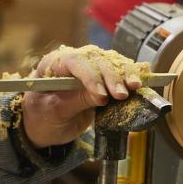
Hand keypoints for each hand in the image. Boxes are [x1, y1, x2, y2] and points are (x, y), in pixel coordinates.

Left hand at [22, 44, 147, 148]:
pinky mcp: (102, 78)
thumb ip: (76, 101)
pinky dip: (131, 74)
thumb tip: (102, 97)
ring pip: (111, 61)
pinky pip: (119, 70)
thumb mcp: (54, 112)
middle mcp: (73, 60)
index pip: (74, 61)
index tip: (101, 95)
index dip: (90, 76)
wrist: (42, 124)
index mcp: (53, 63)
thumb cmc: (41, 116)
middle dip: (111, 76)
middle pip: (96, 59)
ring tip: (134, 87)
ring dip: (125, 73)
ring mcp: (89, 67)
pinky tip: (141, 79)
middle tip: (121, 95)